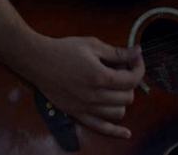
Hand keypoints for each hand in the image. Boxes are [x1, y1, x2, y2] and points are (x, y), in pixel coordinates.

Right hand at [27, 36, 144, 138]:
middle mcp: (94, 96)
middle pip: (128, 97)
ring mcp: (85, 107)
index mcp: (100, 77)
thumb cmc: (65, 49)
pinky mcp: (77, 114)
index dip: (139, 67)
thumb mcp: (93, 45)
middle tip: (122, 69)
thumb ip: (118, 53)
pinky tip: (127, 133)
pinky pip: (100, 127)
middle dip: (131, 82)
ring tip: (116, 87)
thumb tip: (138, 52)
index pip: (132, 79)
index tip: (136, 58)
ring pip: (118, 113)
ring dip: (123, 101)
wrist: (38, 60)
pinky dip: (116, 131)